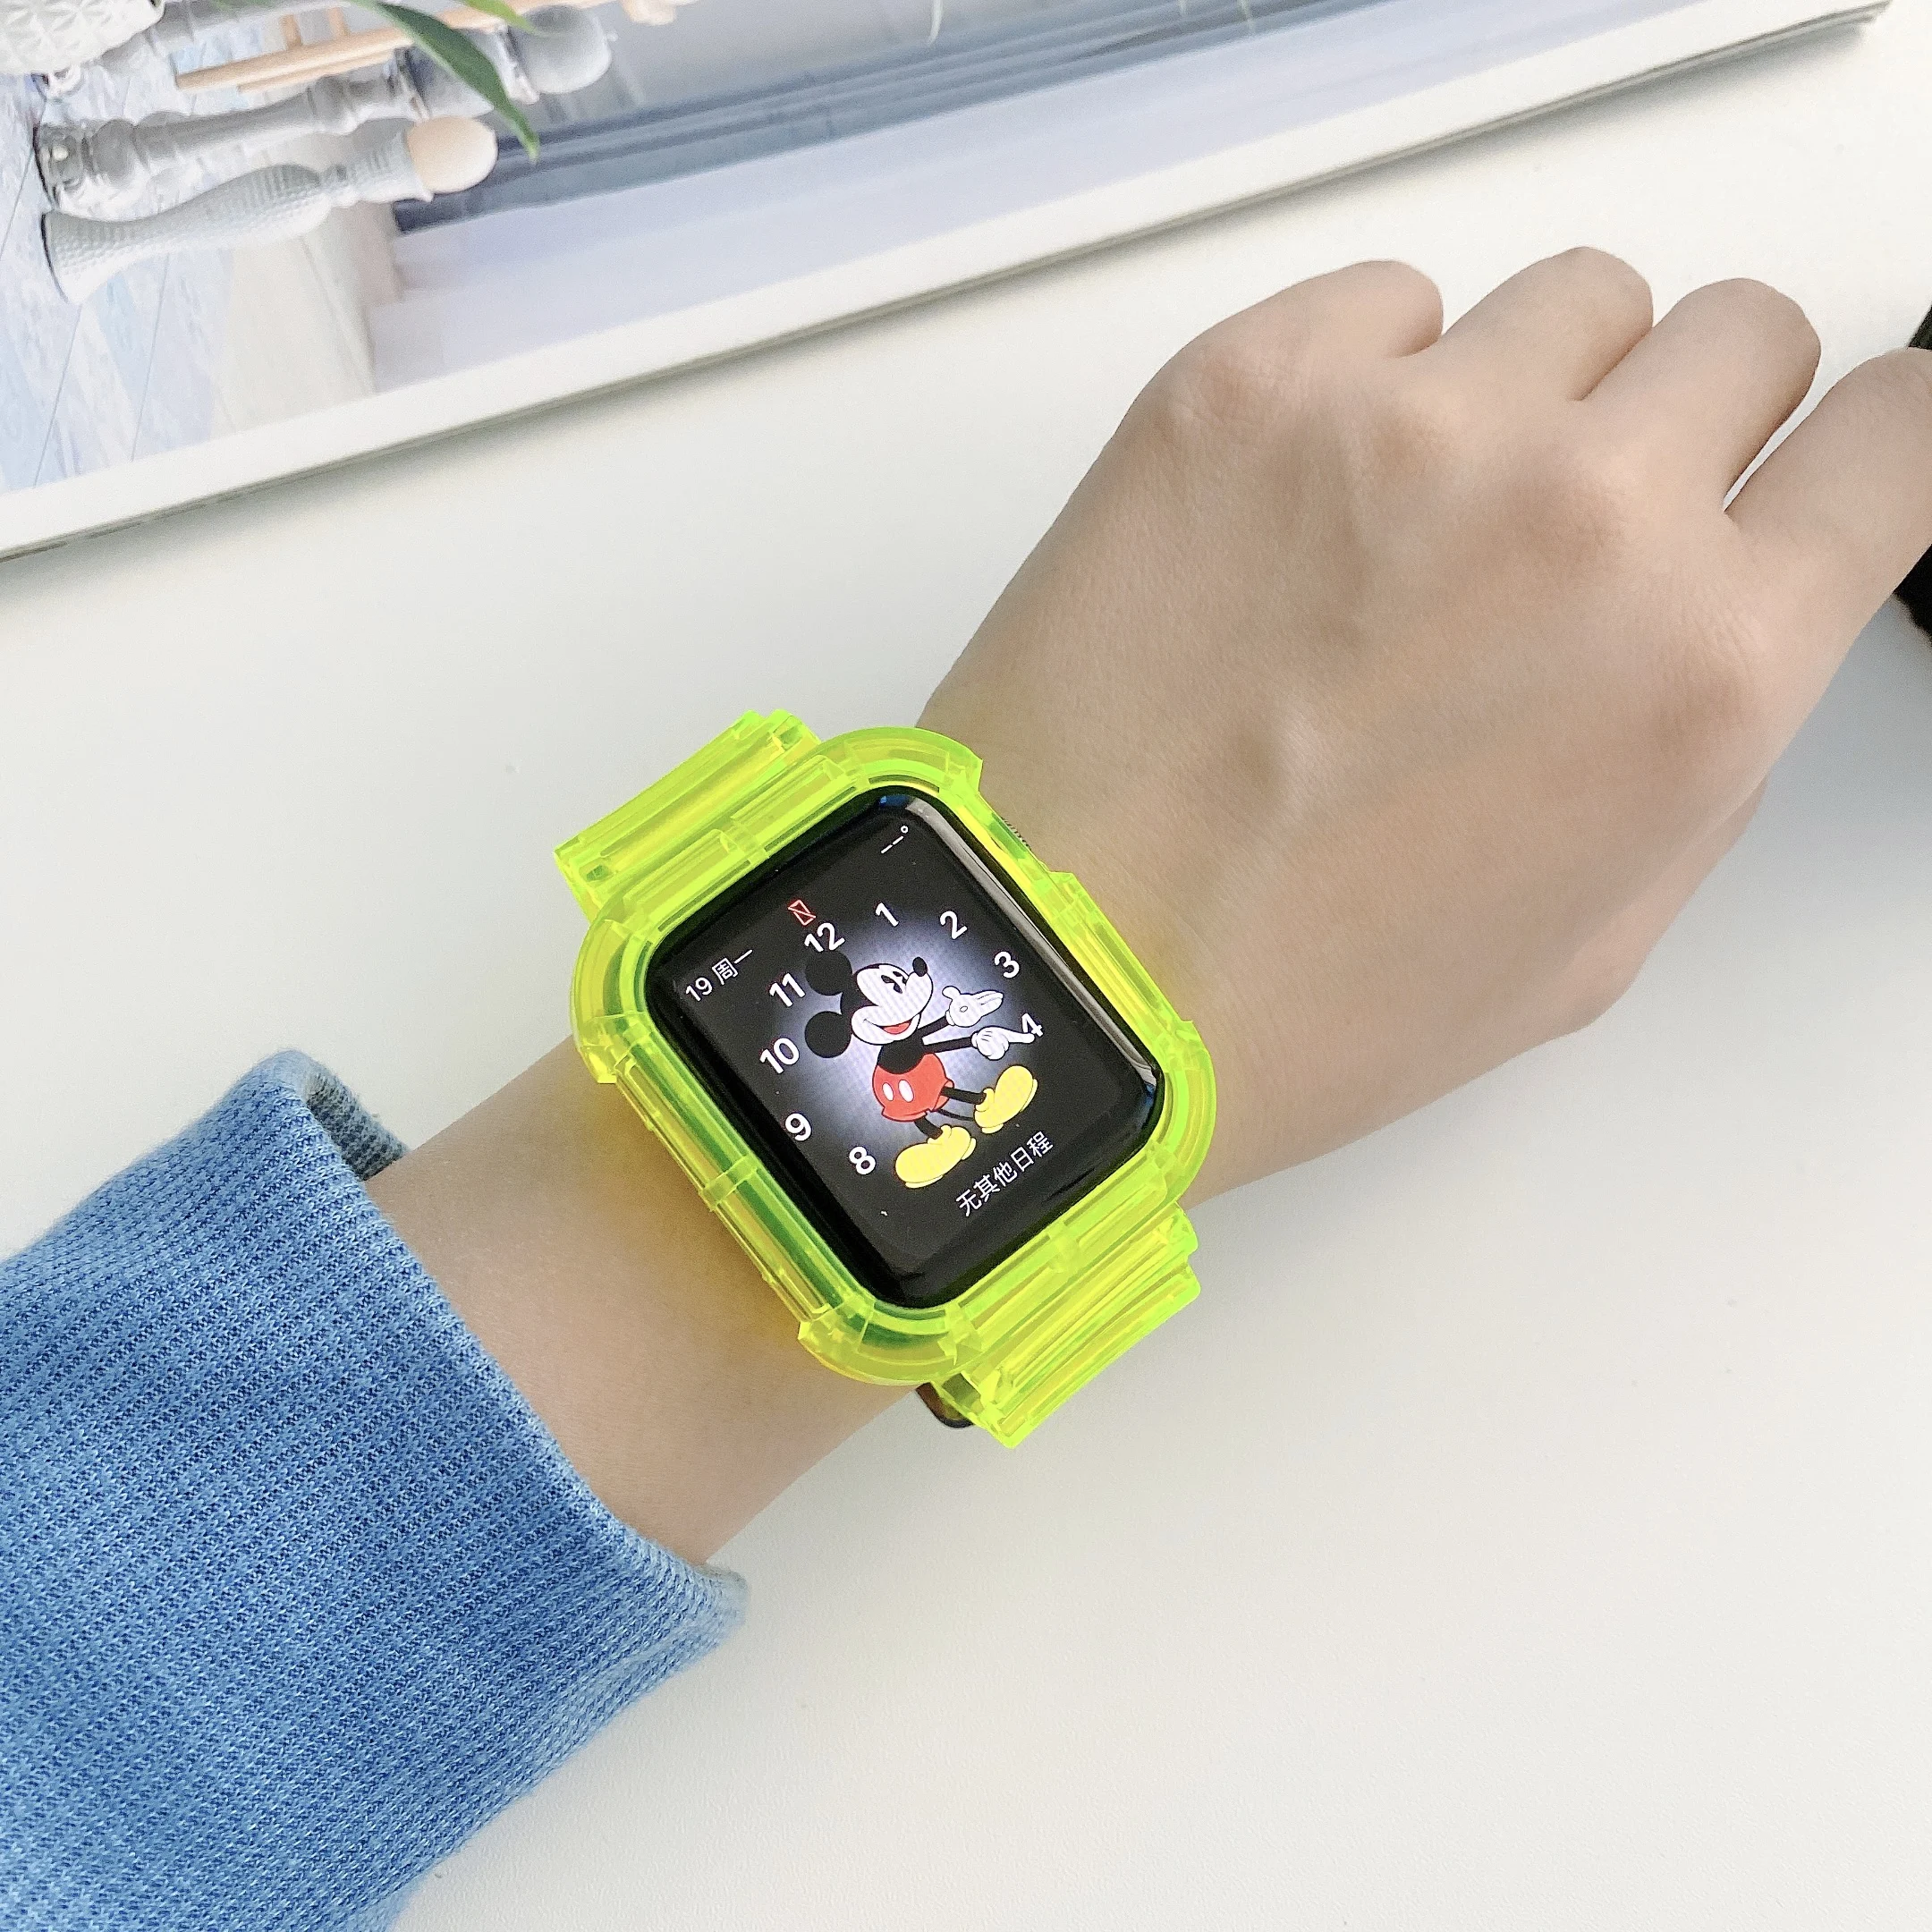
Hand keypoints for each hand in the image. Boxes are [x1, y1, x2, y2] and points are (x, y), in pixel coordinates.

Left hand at [923, 252, 1931, 1195]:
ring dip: (1533, 394)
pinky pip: (1386, 300)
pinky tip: (1303, 507)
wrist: (1059, 973)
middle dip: (1688, 424)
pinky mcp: (1245, 382)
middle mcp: (1582, 514)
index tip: (1805, 467)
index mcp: (1704, 668)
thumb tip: (1719, 616)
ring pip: (1572, 298)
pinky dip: (1372, 380)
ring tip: (1418, 528)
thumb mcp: (1584, 941)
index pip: (1895, 435)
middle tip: (1578, 526)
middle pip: (1737, 333)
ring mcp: (1406, 426)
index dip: (1856, 452)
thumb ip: (1697, 750)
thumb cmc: (1295, 1000)